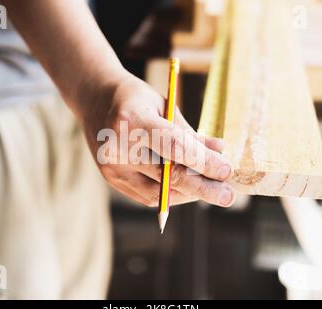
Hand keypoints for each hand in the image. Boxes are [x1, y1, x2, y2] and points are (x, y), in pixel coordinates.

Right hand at [80, 70, 234, 207]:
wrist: (93, 100)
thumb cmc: (135, 99)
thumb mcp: (164, 105)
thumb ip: (189, 133)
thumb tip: (219, 153)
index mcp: (132, 120)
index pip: (174, 147)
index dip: (203, 162)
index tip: (226, 170)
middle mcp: (118, 148)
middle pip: (166, 177)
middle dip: (202, 188)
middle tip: (227, 196)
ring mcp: (112, 167)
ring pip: (158, 193)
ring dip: (188, 193)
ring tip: (209, 188)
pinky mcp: (112, 179)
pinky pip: (147, 196)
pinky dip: (171, 194)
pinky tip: (186, 188)